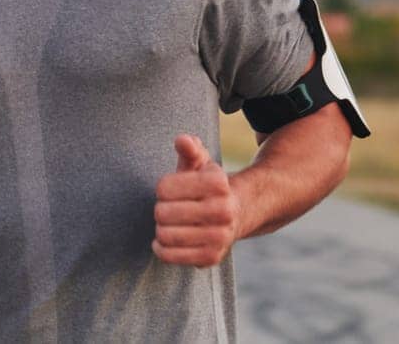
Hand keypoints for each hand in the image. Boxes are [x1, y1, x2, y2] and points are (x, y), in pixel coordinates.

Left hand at [152, 134, 241, 267]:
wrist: (237, 214)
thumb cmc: (208, 187)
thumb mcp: (201, 163)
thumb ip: (190, 149)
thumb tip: (182, 140)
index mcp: (218, 183)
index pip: (164, 188)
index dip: (162, 188)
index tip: (170, 189)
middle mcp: (223, 210)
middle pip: (162, 213)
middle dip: (160, 209)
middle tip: (169, 208)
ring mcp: (219, 236)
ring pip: (165, 235)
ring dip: (160, 229)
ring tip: (169, 223)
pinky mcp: (211, 257)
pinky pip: (169, 256)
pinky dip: (161, 248)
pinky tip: (165, 240)